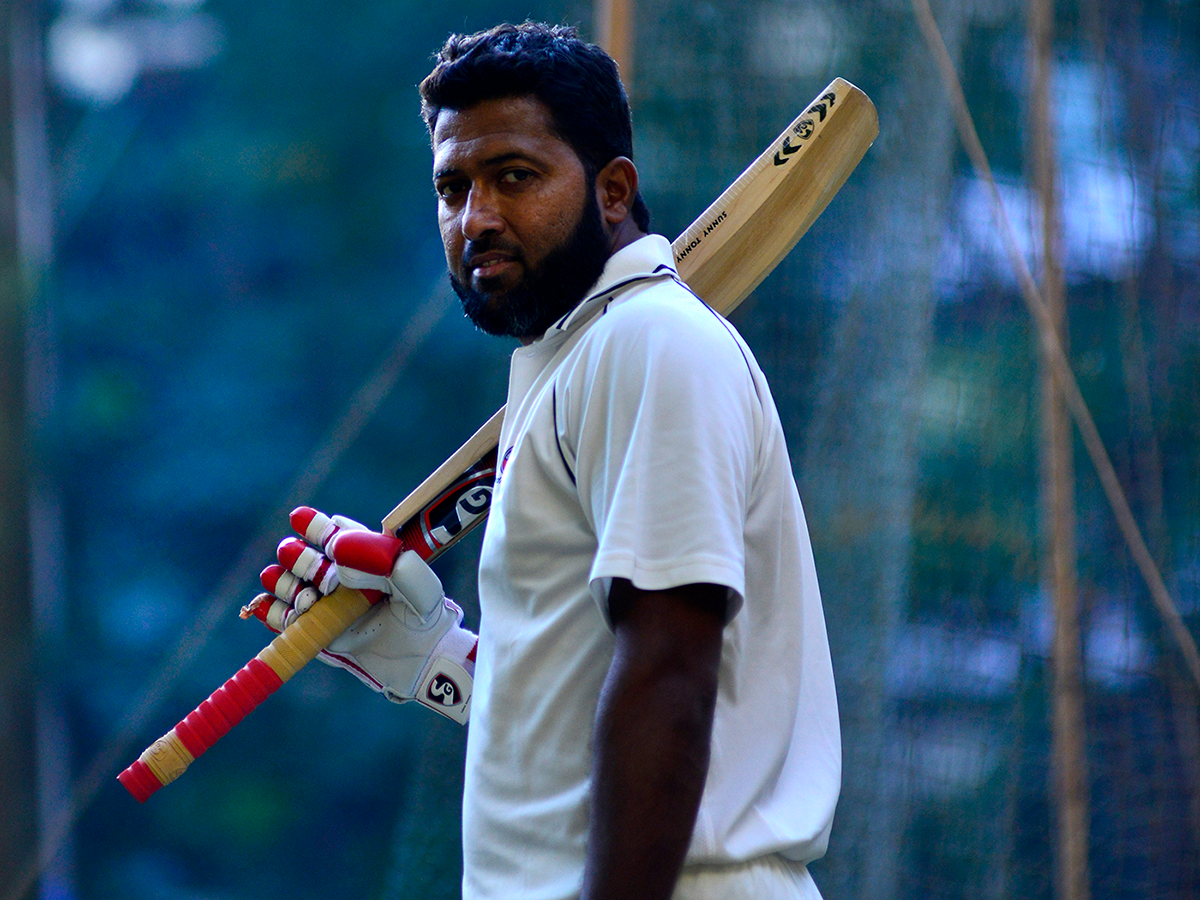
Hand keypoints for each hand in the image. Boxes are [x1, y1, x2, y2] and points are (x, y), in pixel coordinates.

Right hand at [243, 507, 475, 722]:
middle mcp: (340, 578)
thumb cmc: (423, 613)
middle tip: (300, 563)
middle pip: (306, 559)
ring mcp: (326, 605)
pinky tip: (264, 604)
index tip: (299, 519)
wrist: (423, 657)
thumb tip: (337, 547)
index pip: (333, 534)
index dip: (315, 526)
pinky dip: (271, 611)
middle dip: (297, 558)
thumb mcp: (413, 581)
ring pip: (290, 586)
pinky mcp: (316, 632)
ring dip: (284, 585)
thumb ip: (380, 560)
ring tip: (304, 598)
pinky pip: (285, 619)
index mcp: (363, 557)